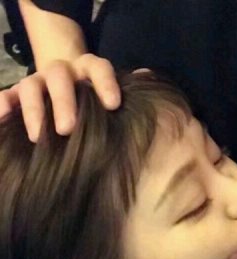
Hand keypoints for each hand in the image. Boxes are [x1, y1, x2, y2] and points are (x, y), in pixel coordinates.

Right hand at [0, 54, 120, 141]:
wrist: (69, 83)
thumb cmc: (96, 96)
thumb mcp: (113, 92)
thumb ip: (127, 87)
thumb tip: (146, 77)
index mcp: (89, 69)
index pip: (98, 67)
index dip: (106, 83)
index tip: (113, 105)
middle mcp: (64, 72)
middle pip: (61, 78)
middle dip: (64, 102)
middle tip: (68, 129)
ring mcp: (40, 81)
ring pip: (32, 87)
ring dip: (34, 110)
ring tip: (37, 137)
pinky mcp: (20, 93)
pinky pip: (9, 95)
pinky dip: (4, 105)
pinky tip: (2, 117)